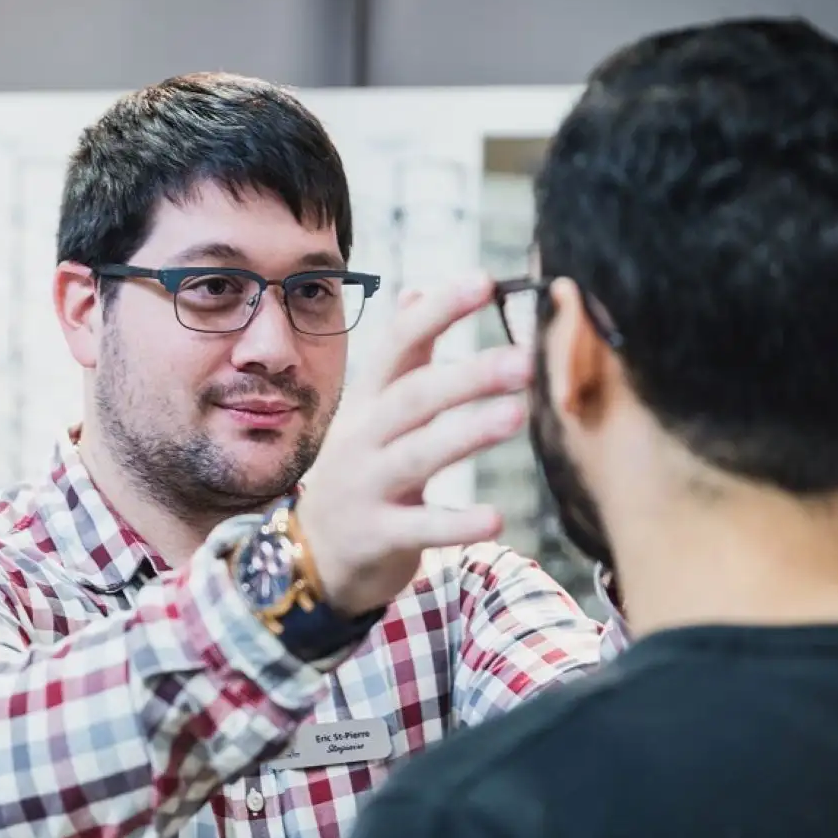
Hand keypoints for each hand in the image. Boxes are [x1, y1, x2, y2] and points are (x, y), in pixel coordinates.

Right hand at [298, 272, 531, 616]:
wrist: (313, 555)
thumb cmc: (359, 473)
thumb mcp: (369, 413)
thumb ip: (401, 360)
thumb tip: (417, 293)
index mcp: (367, 401)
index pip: (400, 344)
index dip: (439, 312)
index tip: (484, 281)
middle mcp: (362, 438)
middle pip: (413, 397)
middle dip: (467, 375)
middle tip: (523, 360)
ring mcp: (366, 488)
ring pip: (417, 454)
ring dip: (466, 433)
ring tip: (516, 415)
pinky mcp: (377, 537)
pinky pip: (419, 528)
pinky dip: (456, 524)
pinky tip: (495, 519)